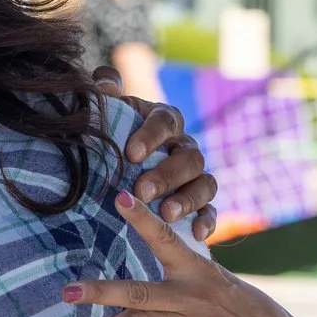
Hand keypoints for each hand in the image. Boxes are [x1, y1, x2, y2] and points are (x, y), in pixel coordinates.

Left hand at [65, 189, 312, 316]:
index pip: (165, 238)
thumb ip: (168, 292)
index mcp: (199, 271)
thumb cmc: (237, 311)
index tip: (120, 197)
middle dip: (99, 292)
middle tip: (68, 292)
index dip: (140, 218)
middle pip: (136, 294)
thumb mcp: (213, 285)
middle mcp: (193, 296)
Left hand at [94, 66, 219, 241]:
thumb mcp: (108, 113)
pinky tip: (196, 233)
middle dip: (166, 175)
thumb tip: (105, 82)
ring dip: (187, 199)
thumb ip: (104, 92)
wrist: (119, 169)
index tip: (131, 154)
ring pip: (205, 183)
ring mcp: (196, 175)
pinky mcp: (201, 203)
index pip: (165, 120)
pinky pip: (213, 211)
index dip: (151, 136)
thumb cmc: (112, 136)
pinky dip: (208, 221)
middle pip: (189, 157)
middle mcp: (185, 146)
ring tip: (165, 214)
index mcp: (164, 120)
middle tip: (141, 191)